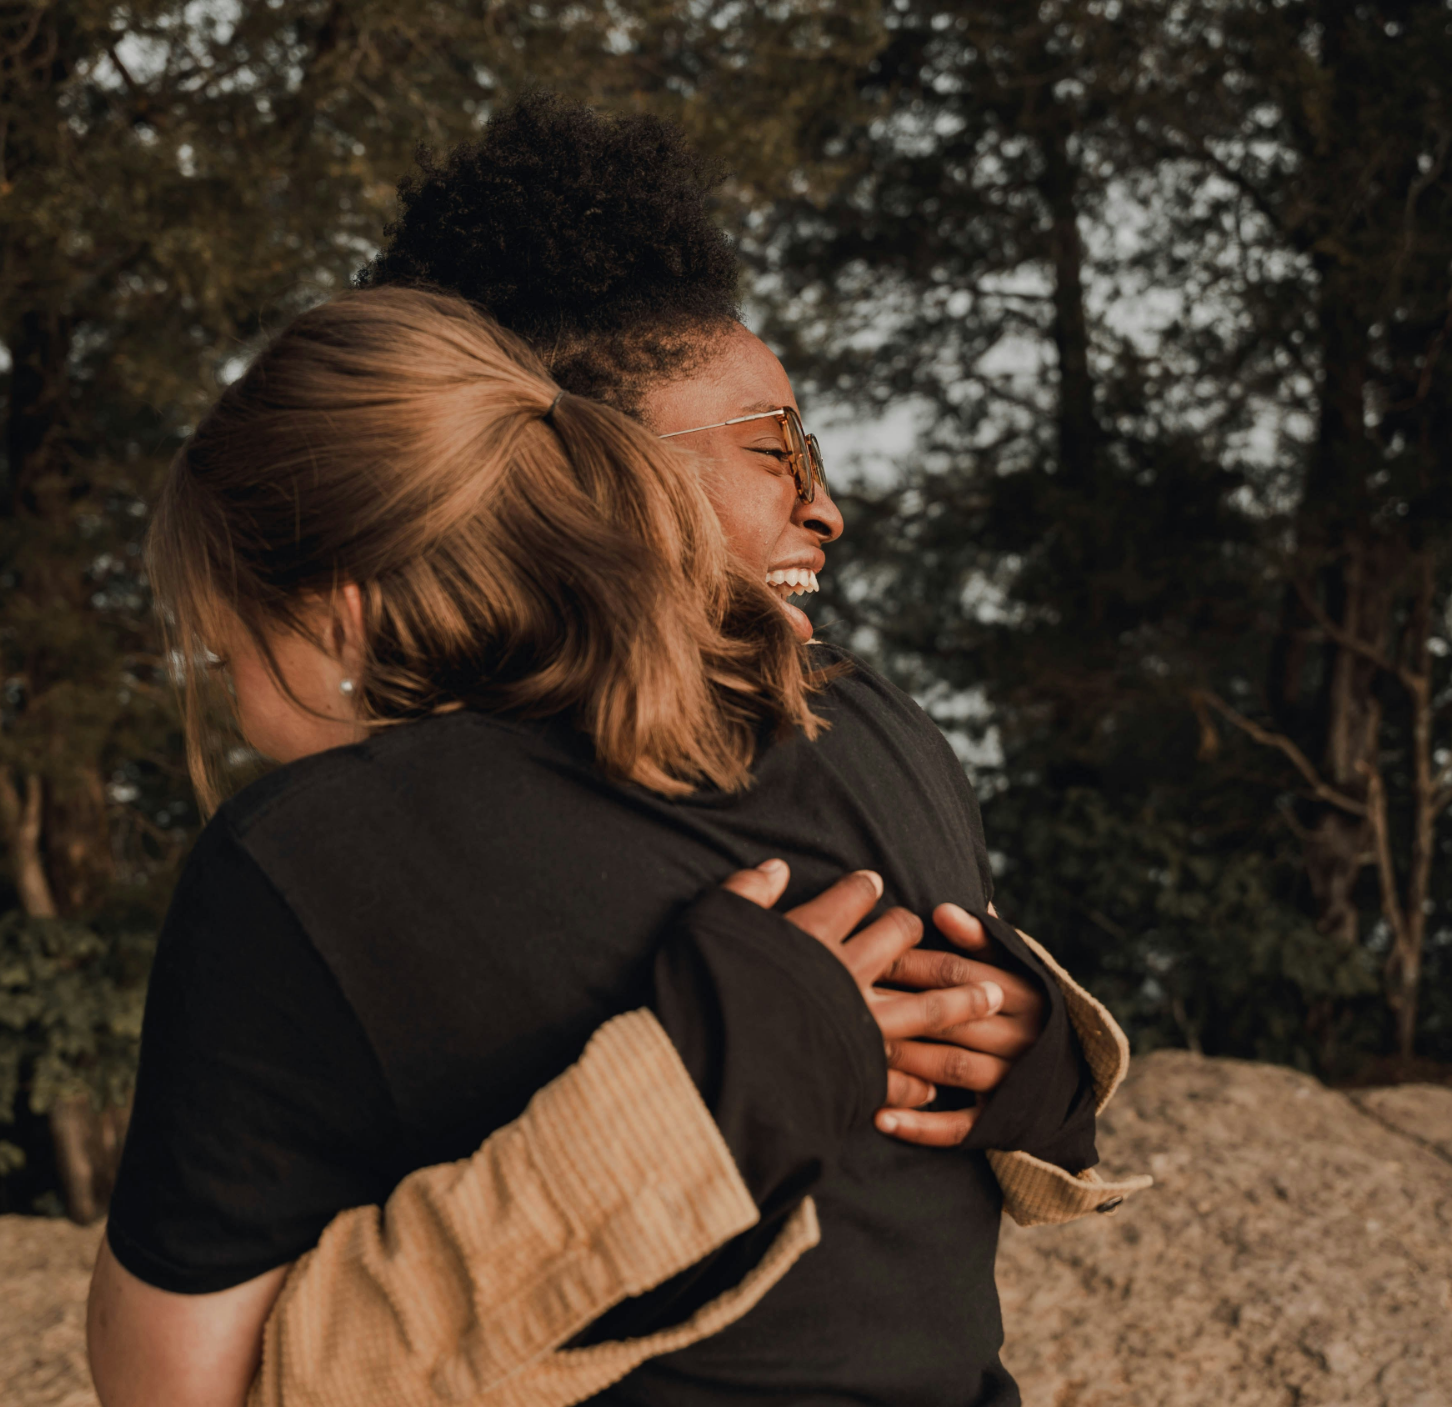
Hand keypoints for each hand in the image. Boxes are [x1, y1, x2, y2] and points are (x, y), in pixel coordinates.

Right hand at [719, 862, 1006, 1139]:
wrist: (713, 1063)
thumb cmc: (704, 987)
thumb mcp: (715, 922)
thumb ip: (749, 893)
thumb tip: (777, 868)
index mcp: (814, 935)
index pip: (851, 899)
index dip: (863, 889)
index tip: (872, 884)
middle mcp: (847, 974)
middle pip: (897, 941)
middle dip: (914, 931)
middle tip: (924, 929)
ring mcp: (860, 1026)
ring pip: (924, 1006)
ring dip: (959, 1000)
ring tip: (991, 994)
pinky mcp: (859, 1076)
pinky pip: (900, 1077)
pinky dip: (917, 1082)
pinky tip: (933, 1086)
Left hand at [873, 902, 1046, 1146]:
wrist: (1068, 1071)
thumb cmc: (1018, 1002)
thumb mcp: (1011, 965)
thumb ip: (980, 938)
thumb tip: (942, 910)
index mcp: (1025, 992)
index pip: (962, 973)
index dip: (915, 962)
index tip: (872, 955)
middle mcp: (1023, 1037)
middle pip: (953, 1017)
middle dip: (901, 1007)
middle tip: (850, 1000)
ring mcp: (1013, 1081)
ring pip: (953, 1067)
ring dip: (906, 1059)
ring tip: (861, 1049)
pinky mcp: (1000, 1120)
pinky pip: (959, 1127)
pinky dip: (920, 1126)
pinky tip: (880, 1118)